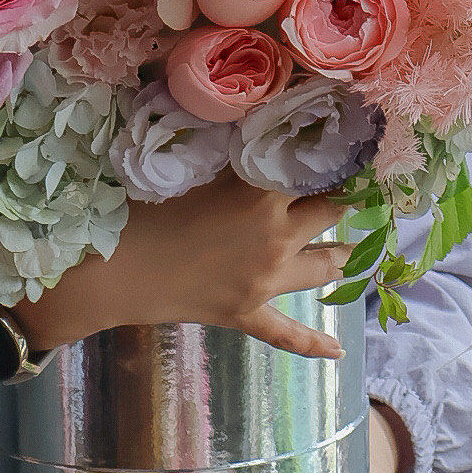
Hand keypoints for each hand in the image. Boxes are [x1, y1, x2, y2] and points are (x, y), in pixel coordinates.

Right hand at [21, 173, 353, 361]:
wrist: (111, 269)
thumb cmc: (140, 206)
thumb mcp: (190, 166)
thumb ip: (230, 149)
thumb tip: (258, 123)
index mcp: (262, 194)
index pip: (314, 166)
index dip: (333, 152)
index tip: (348, 140)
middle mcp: (276, 237)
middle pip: (330, 211)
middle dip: (343, 197)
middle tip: (355, 185)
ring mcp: (266, 281)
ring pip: (323, 266)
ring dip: (344, 255)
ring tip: (359, 249)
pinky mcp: (247, 313)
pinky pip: (287, 334)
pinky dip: (314, 343)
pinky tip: (338, 349)